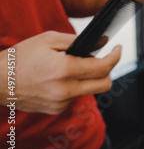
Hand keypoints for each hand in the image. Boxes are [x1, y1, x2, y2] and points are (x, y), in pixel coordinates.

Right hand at [0, 31, 120, 114]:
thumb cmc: (21, 57)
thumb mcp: (49, 39)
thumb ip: (78, 41)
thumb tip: (103, 42)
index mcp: (64, 70)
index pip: (103, 67)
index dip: (116, 56)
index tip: (118, 49)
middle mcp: (64, 90)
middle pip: (104, 84)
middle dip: (109, 70)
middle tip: (105, 58)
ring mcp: (60, 103)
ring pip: (90, 90)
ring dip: (89, 78)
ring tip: (72, 66)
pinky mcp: (55, 109)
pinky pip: (75, 97)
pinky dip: (75, 86)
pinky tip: (60, 78)